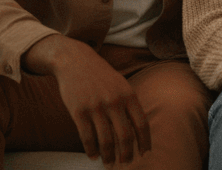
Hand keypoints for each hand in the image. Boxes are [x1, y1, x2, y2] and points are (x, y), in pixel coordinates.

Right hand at [23, 34, 150, 164]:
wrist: (76, 61)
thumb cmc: (101, 76)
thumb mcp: (121, 85)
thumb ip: (130, 104)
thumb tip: (138, 129)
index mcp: (129, 95)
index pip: (142, 124)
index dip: (144, 141)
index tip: (145, 153)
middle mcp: (115, 102)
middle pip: (125, 136)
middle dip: (127, 153)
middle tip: (126, 163)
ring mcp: (96, 107)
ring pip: (106, 140)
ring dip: (109, 156)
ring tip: (109, 163)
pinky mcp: (79, 111)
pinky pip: (87, 137)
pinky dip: (91, 150)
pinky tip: (93, 156)